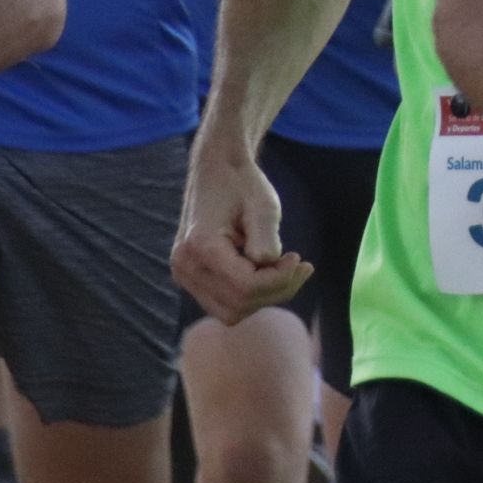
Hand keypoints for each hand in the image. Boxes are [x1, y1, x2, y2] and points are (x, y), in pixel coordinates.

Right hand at [172, 141, 311, 323]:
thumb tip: (268, 266)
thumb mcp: (263, 204)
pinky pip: (224, 302)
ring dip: (264, 296)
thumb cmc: (242, 185)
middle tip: (298, 265)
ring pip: (230, 311)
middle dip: (275, 290)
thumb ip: (266, 237)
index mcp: (200, 246)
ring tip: (285, 268)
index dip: (279, 279)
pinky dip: (251, 294)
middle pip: (238, 305)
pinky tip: (267, 271)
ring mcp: (184, 275)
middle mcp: (185, 266)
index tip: (297, 257)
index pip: (245, 287)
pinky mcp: (192, 278)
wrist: (217, 171)